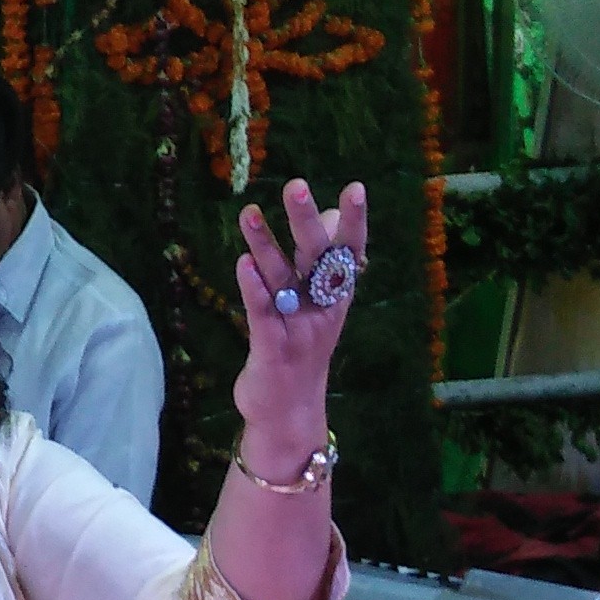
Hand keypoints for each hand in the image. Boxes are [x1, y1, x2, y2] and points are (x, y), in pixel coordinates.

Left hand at [230, 177, 365, 473]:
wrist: (290, 412)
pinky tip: (242, 264)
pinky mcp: (272, 350)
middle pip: (316, 259)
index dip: (354, 222)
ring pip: (281, 280)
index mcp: (336, 296)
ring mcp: (298, 329)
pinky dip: (254, 289)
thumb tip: (327, 212)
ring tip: (247, 212)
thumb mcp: (318, 304)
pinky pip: (263, 315)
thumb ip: (321, 260)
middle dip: (305, 221)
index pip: (349, 252)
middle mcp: (321, 308)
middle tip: (296, 186)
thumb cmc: (302, 346)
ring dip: (264, 245)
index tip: (356, 188)